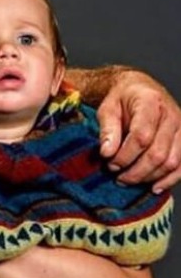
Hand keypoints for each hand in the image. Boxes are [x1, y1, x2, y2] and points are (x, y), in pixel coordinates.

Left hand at [97, 70, 180, 190]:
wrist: (140, 89)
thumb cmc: (122, 99)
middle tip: (118, 177)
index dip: (125, 155)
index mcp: (150, 102)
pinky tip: (154, 187)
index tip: (110, 163)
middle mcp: (171, 115)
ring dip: (149, 176)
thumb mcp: (107, 109)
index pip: (141, 136)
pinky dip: (170, 179)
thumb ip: (107, 130)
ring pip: (171, 162)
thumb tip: (106, 153)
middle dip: (135, 170)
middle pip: (157, 153)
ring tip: (128, 180)